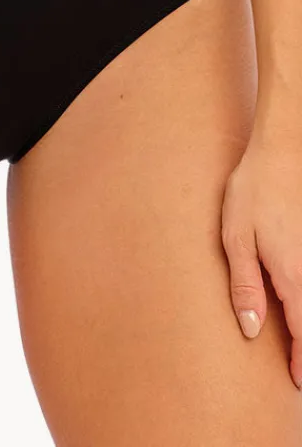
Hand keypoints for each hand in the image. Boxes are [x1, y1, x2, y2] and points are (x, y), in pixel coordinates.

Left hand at [221, 131, 301, 388]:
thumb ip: (244, 284)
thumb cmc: (254, 190)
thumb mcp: (236, 236)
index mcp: (293, 275)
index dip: (301, 362)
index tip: (295, 382)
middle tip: (299, 369)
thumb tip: (249, 329)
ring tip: (298, 339)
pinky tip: (299, 302)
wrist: (284, 149)